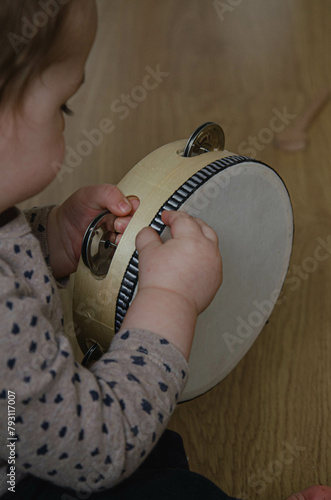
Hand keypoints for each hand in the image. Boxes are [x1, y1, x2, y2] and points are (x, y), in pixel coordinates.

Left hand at [47, 184, 138, 277]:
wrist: (58, 238)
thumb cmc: (73, 213)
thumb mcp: (87, 195)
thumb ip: (107, 193)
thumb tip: (126, 205)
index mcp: (120, 205)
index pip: (138, 206)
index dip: (135, 208)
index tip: (125, 211)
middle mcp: (123, 222)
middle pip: (139, 224)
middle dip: (131, 224)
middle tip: (117, 225)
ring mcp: (120, 238)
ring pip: (135, 240)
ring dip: (128, 239)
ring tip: (115, 238)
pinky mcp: (116, 254)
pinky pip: (126, 254)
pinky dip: (124, 252)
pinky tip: (114, 248)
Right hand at [121, 210, 221, 359]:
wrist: (168, 306)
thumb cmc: (160, 282)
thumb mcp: (148, 251)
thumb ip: (147, 235)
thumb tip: (149, 232)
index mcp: (192, 239)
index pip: (183, 219)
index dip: (172, 215)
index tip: (166, 217)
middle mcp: (207, 249)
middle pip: (202, 227)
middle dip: (189, 222)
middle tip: (178, 223)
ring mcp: (214, 264)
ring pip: (211, 243)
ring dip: (200, 238)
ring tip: (187, 240)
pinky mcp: (216, 278)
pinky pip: (212, 260)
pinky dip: (204, 255)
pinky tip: (194, 259)